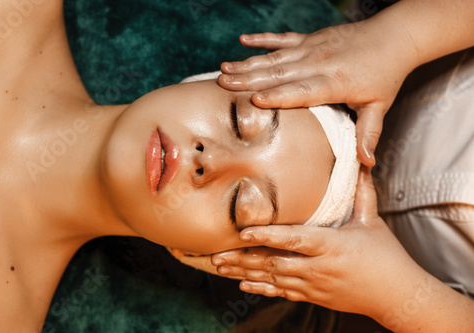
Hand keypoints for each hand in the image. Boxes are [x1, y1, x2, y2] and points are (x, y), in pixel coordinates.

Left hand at [211, 166, 426, 321]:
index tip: (243, 233)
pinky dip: (261, 289)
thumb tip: (362, 163)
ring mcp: (314, 285)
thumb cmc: (386, 256)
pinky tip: (242, 285)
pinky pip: (282, 293)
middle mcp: (319, 267)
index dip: (267, 237)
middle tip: (215, 254)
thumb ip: (362, 192)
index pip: (294, 239)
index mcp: (332, 245)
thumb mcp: (373, 221)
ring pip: (273, 279)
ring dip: (245, 273)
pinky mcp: (314, 296)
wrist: (398, 296)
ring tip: (220, 267)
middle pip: (274, 263)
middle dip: (243, 259)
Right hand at [218, 24, 418, 165]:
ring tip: (224, 69)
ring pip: (275, 58)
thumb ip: (368, 134)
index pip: (302, 91)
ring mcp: (313, 48)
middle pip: (280, 73)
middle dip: (249, 79)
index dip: (278, 96)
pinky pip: (282, 39)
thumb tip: (366, 164)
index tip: (254, 100)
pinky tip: (243, 40)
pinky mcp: (310, 38)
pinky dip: (262, 40)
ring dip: (248, 63)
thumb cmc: (385, 74)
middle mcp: (320, 63)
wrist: (395, 36)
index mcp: (336, 83)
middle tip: (223, 84)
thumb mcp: (380, 107)